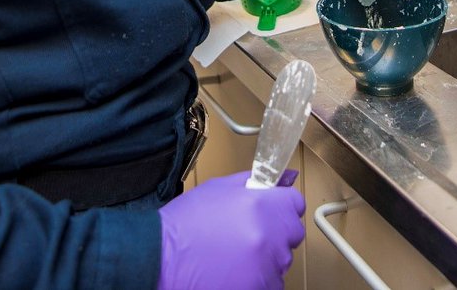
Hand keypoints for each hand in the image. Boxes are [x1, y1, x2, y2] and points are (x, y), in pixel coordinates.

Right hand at [158, 171, 305, 289]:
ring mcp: (265, 266)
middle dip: (274, 231)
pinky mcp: (258, 288)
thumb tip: (285, 178)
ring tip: (234, 253)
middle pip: (291, 233)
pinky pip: (271, 282)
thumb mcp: (219, 189)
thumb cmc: (185, 224)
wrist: (161, 258)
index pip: (295, 204)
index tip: (271, 211)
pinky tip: (233, 270)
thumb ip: (255, 182)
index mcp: (261, 205)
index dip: (281, 206)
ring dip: (265, 257)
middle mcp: (268, 236)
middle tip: (246, 233)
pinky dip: (257, 278)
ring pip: (281, 260)